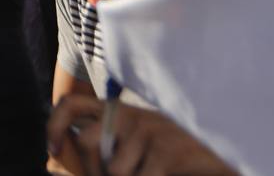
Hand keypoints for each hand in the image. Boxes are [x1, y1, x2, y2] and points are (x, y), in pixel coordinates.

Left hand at [48, 94, 234, 175]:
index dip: (54, 125)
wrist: (220, 152)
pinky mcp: (167, 151)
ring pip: (114, 170)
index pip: (72, 105)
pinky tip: (164, 174)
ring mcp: (149, 131)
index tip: (53, 150)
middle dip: (93, 171)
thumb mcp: (137, 141)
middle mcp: (130, 115)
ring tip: (151, 171)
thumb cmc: (173, 151)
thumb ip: (107, 145)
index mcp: (118, 110)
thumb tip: (61, 160)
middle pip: (86, 143)